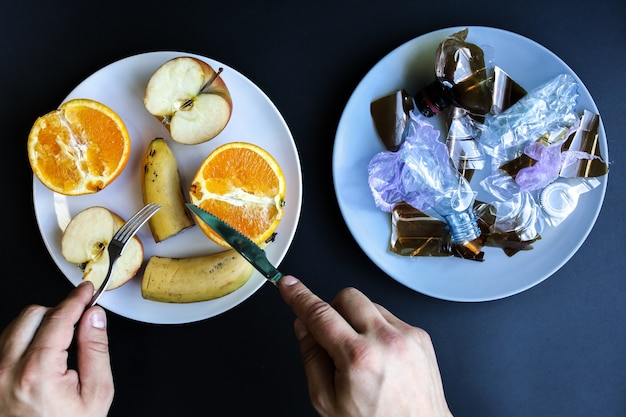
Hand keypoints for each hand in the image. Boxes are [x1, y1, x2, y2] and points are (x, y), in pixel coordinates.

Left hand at [0, 282, 113, 416]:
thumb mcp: (96, 394)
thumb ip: (96, 350)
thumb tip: (95, 317)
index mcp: (38, 372)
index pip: (59, 318)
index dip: (77, 298)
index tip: (87, 290)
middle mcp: (6, 371)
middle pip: (32, 314)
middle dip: (57, 311)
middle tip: (77, 322)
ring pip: (14, 327)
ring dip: (38, 326)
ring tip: (58, 347)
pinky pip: (2, 345)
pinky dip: (22, 342)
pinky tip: (39, 357)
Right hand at [279, 275, 452, 416]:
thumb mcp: (327, 400)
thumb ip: (311, 358)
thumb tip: (303, 326)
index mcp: (358, 357)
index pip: (320, 314)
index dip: (299, 297)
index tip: (289, 285)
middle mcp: (386, 341)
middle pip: (348, 297)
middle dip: (333, 309)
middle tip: (331, 335)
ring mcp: (407, 336)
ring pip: (370, 305)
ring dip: (357, 321)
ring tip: (361, 354)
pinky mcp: (421, 336)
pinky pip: (390, 318)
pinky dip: (378, 330)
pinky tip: (380, 356)